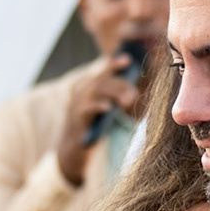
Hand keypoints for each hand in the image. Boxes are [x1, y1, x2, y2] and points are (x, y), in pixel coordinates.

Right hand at [54, 54, 138, 184]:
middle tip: (135, 95)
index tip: (127, 60)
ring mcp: (77, 105)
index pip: (102, 74)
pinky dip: (98, 106)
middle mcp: (82, 94)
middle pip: (102, 82)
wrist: (74, 151)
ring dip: (114, 94)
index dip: (113, 65)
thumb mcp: (106, 113)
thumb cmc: (94, 130)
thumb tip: (135, 94)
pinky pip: (87, 109)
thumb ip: (116, 102)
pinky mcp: (76, 120)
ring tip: (128, 101)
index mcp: (89, 90)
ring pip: (95, 91)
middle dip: (120, 85)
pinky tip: (109, 108)